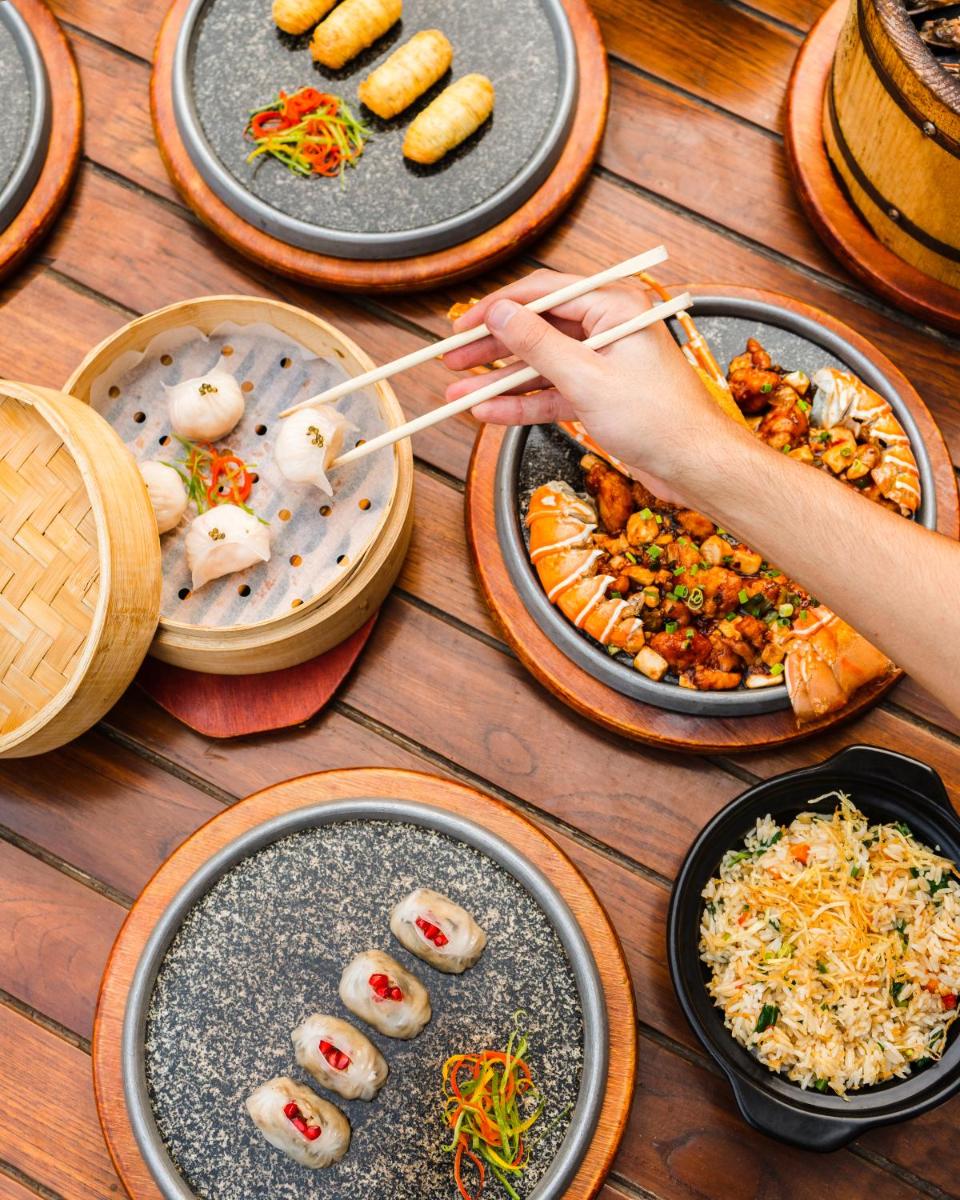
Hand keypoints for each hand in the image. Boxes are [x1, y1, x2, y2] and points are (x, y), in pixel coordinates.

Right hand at [443, 270, 756, 504]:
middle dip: (492, 348)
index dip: (497, 309)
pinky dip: (522, 404)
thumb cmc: (659, 418)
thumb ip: (538, 344)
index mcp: (614, 305)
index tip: (462, 326)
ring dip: (500, 382)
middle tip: (453, 359)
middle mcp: (609, 328)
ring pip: (540, 366)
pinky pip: (552, 393)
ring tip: (458, 392)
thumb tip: (501, 314)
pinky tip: (489, 412)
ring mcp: (604, 363)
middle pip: (537, 330)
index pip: (543, 294)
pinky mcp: (601, 395)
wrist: (694, 464)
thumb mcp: (587, 378)